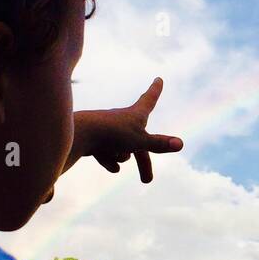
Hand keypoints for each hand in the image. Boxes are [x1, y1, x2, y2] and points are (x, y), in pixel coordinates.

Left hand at [65, 79, 182, 182]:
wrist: (78, 134)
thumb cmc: (111, 134)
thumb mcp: (139, 141)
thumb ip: (159, 144)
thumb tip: (181, 144)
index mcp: (135, 115)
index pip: (149, 100)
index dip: (155, 91)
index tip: (158, 79)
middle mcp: (122, 120)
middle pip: (138, 143)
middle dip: (142, 162)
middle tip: (146, 180)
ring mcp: (108, 130)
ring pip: (122, 150)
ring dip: (120, 156)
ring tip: (113, 152)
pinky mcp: (95, 140)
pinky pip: (107, 155)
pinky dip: (108, 160)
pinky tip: (105, 161)